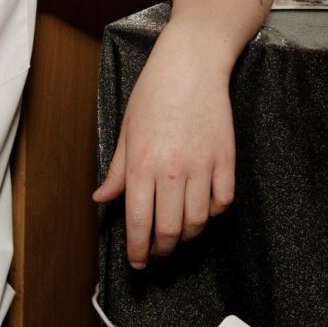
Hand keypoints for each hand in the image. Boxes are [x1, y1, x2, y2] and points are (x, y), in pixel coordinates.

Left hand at [93, 36, 234, 267]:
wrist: (191, 64)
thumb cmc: (155, 92)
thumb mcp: (126, 130)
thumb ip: (117, 171)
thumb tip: (102, 198)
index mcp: (141, 165)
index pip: (139, 223)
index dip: (138, 250)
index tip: (138, 262)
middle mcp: (171, 170)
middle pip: (170, 231)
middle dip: (161, 250)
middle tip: (157, 252)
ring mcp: (202, 166)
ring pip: (197, 222)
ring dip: (187, 237)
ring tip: (179, 235)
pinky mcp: (226, 159)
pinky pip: (222, 202)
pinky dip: (213, 214)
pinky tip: (202, 210)